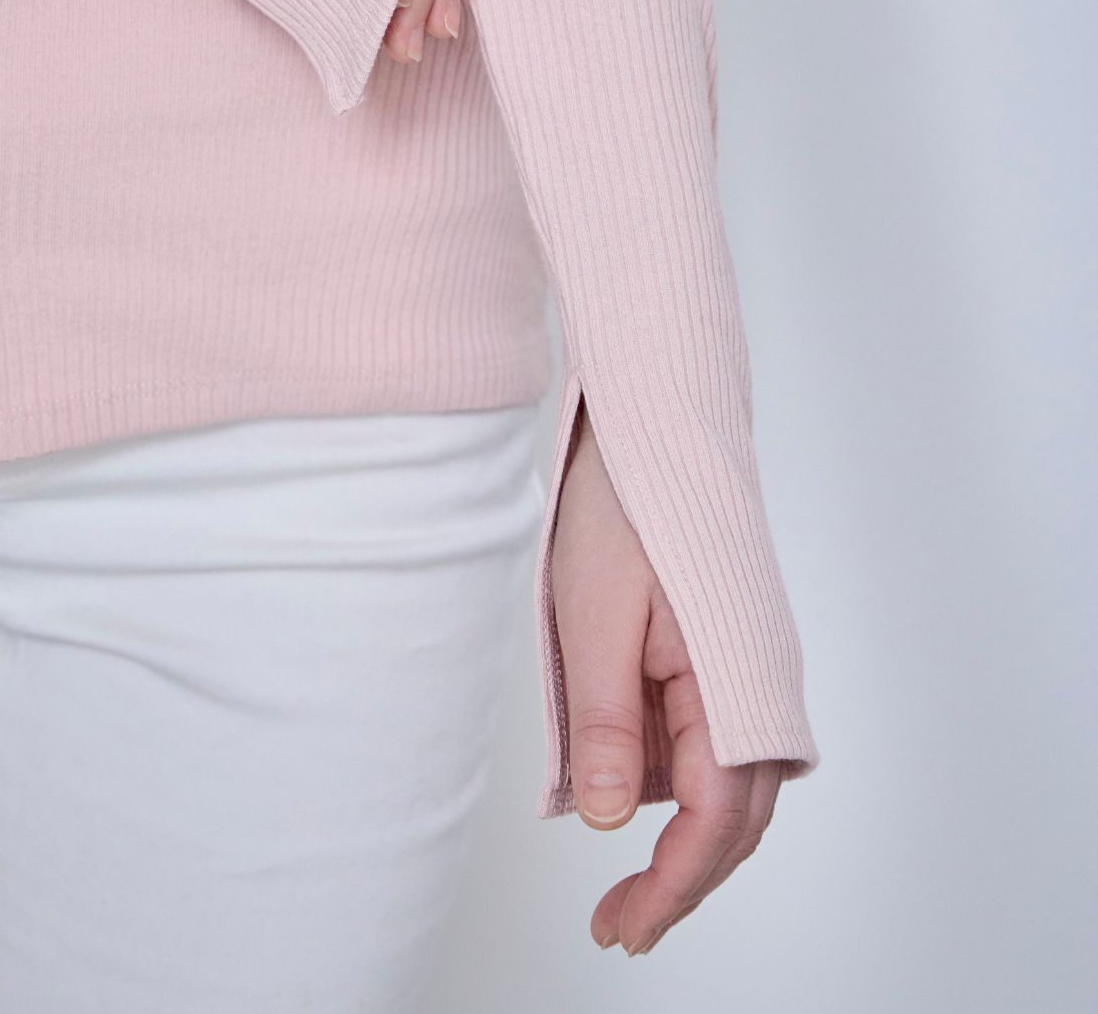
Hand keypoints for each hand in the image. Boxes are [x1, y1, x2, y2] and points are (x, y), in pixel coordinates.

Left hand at [551, 401, 781, 956]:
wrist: (656, 426)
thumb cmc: (625, 511)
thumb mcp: (594, 623)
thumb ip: (607, 727)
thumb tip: (609, 822)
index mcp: (734, 682)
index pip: (715, 819)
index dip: (672, 886)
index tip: (625, 927)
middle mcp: (760, 683)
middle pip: (736, 815)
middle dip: (681, 876)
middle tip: (620, 922)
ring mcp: (751, 666)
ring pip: (727, 779)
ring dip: (680, 828)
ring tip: (616, 862)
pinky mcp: (731, 651)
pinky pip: (713, 734)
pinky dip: (677, 773)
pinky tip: (630, 777)